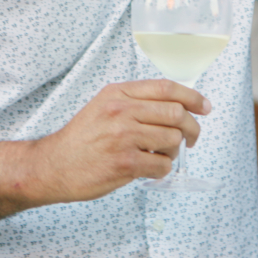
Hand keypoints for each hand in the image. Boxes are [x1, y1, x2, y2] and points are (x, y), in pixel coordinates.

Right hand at [32, 79, 210, 203]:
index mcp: (118, 93)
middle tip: (192, 138)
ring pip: (173, 140)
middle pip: (175, 113)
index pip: (166, 88)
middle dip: (191, 127)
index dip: (192, 96)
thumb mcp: (103, 106)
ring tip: (159, 155)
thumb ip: (135, 101)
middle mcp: (121, 111)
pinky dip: (162, 169)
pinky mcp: (124, 163)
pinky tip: (150, 169)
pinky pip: (162, 165)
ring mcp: (123, 137)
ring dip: (173, 151)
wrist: (52, 165)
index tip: (205, 107)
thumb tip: (177, 105)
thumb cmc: (81, 138)